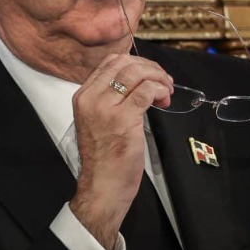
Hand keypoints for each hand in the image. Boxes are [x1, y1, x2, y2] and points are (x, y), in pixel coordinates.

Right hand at [69, 53, 172, 249]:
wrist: (101, 186)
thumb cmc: (103, 158)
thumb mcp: (97, 121)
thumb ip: (109, 99)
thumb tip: (137, 82)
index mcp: (83, 96)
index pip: (110, 63)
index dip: (135, 62)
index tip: (150, 73)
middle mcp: (90, 98)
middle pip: (124, 63)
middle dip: (149, 67)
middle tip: (163, 80)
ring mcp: (106, 108)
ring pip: (136, 74)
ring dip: (158, 77)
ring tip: (166, 90)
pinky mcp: (123, 119)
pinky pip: (146, 92)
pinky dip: (159, 90)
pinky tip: (164, 99)